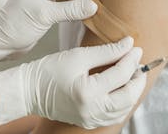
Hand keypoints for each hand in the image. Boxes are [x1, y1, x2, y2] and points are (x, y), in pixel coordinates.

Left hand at [0, 0, 109, 72]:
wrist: (1, 42)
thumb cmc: (16, 25)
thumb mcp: (44, 15)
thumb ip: (70, 10)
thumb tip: (93, 6)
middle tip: (93, 11)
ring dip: (81, 6)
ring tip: (91, 15)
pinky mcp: (48, 10)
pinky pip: (68, 7)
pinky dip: (76, 12)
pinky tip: (85, 17)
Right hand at [0, 38, 146, 127]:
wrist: (29, 90)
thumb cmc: (48, 71)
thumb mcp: (78, 56)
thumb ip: (106, 52)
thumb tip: (128, 45)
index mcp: (88, 93)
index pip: (120, 75)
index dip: (131, 59)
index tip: (135, 47)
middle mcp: (92, 111)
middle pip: (128, 96)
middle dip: (137, 78)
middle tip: (138, 62)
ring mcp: (91, 119)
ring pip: (124, 108)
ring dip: (132, 91)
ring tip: (131, 73)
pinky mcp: (89, 122)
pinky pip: (114, 115)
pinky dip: (122, 102)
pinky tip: (120, 88)